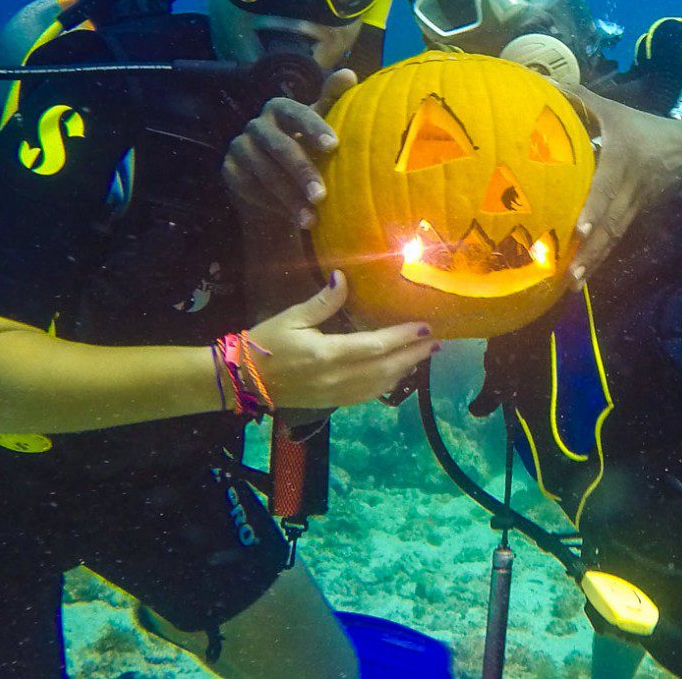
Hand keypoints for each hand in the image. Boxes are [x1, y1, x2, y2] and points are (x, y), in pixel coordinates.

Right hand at [223, 69, 355, 227]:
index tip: (334, 146)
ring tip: (312, 218)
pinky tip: (292, 218)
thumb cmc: (305, 145)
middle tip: (322, 196)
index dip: (314, 127)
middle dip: (302, 172)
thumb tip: (348, 74)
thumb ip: (333, 100)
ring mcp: (240, 147)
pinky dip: (273, 204)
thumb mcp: (320, 125)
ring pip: (265, 172)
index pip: (296, 112)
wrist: (274, 179)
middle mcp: (257, 124)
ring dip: (290, 198)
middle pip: (280, 147)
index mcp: (280, 108)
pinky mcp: (229, 170)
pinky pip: (251, 188)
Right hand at [248, 270, 439, 408]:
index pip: (377, 345)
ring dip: (405, 370)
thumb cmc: (265, 343)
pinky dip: (387, 384)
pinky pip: (367, 395)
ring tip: (424, 357)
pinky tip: (396, 374)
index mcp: (328, 353)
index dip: (404, 337)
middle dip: (414, 355)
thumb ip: (323, 301)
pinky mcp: (332, 402)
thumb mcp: (292, 317)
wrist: (244, 380)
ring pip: (380, 384)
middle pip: (386, 367)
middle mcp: (337, 377)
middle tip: (437, 343)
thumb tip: (343, 278)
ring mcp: (336, 394)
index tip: (425, 327)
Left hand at [564, 84, 681, 287]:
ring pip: (612, 239)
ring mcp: (632, 209)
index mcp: (621, 163)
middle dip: (590, 252)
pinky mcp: (633, 218)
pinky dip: (599, 259)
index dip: (594, 209)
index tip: (579, 229)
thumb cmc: (642, 128)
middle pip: (609, 226)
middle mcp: (627, 192)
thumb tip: (539, 84)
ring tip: (571, 285)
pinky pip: (615, 240)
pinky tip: (581, 277)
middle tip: (568, 275)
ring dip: (593, 262)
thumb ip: (577, 97)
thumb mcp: (611, 108)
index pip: (606, 189)